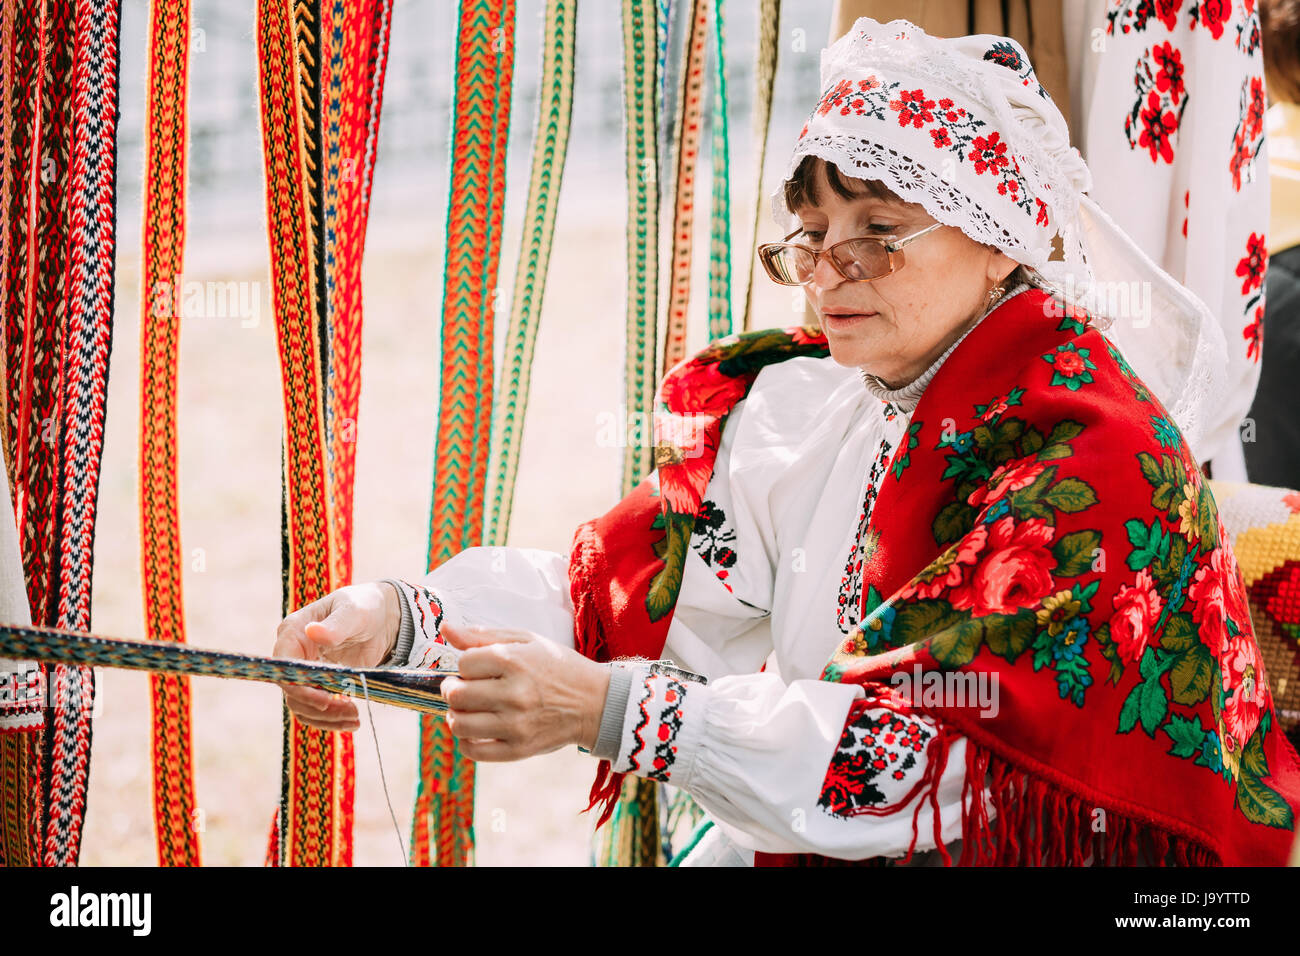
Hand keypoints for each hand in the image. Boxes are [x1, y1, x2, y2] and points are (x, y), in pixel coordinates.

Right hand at [273, 581, 402, 731]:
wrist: (383, 617)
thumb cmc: (365, 607)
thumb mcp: (353, 612)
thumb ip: (336, 625)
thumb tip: (313, 632)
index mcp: (293, 632)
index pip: (284, 667)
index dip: (300, 687)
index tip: (325, 700)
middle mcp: (294, 654)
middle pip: (292, 691)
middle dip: (318, 707)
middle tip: (350, 711)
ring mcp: (306, 671)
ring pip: (303, 705)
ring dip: (326, 718)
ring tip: (355, 720)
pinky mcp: (320, 685)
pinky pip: (317, 709)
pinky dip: (332, 719)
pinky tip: (352, 720)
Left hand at [440, 622, 610, 760]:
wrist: (595, 702)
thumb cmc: (558, 666)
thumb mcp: (526, 640)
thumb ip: (484, 635)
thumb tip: (446, 629)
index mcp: (514, 661)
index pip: (463, 664)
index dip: (464, 665)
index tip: (476, 667)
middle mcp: (514, 694)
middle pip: (456, 694)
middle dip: (452, 689)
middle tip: (462, 687)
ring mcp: (516, 725)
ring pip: (460, 724)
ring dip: (456, 715)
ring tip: (468, 709)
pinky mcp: (519, 749)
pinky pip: (474, 751)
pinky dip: (465, 742)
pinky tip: (474, 730)